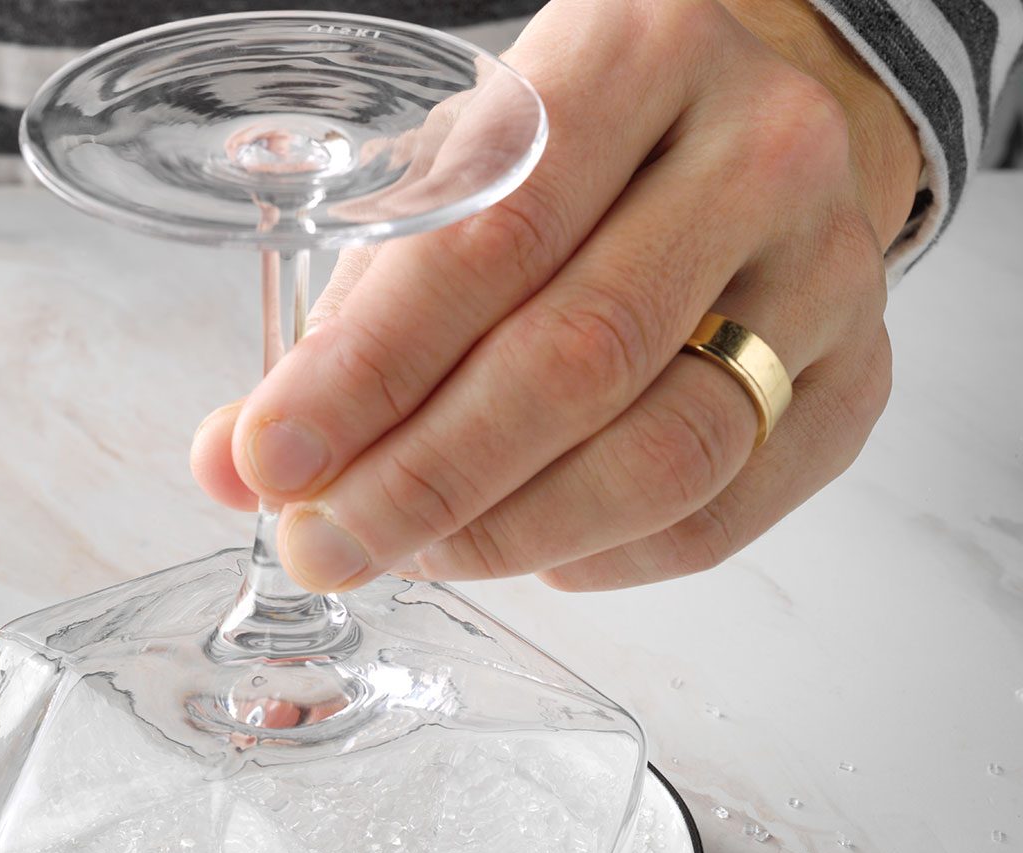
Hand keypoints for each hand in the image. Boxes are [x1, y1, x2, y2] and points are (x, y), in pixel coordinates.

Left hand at [190, 0, 920, 590]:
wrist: (753, 136)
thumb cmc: (578, 157)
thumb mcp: (451, 179)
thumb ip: (345, 314)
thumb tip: (232, 461)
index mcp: (635, 57)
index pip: (489, 241)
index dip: (369, 373)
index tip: (272, 460)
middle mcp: (757, 155)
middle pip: (579, 358)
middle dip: (425, 480)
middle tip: (322, 545)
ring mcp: (829, 274)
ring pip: (666, 453)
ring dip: (507, 533)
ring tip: (404, 551)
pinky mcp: (859, 383)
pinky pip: (724, 513)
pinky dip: (601, 556)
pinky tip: (520, 549)